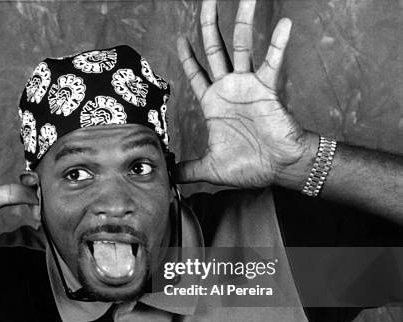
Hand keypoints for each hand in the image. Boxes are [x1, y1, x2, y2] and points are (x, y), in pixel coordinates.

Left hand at [175, 0, 308, 187]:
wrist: (279, 169)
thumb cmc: (249, 167)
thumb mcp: (209, 169)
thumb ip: (187, 170)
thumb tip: (167, 176)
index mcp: (213, 104)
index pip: (196, 73)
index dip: (188, 56)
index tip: (180, 37)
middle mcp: (228, 89)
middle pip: (215, 48)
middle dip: (209, 24)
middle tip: (207, 0)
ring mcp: (248, 85)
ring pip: (242, 46)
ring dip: (243, 20)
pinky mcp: (267, 89)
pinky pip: (273, 62)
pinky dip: (279, 43)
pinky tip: (283, 22)